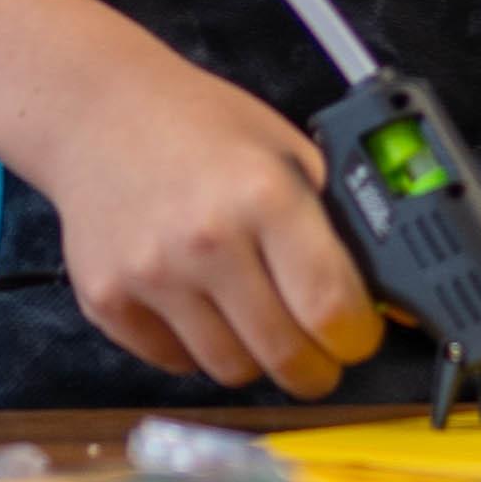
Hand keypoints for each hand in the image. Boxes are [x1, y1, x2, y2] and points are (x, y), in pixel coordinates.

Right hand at [43, 52, 381, 397]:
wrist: (100, 111)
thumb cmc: (199, 125)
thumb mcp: (287, 150)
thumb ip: (331, 220)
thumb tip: (380, 293)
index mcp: (265, 196)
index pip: (331, 307)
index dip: (357, 338)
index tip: (359, 339)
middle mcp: (207, 240)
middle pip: (285, 354)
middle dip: (317, 369)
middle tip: (322, 359)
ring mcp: (152, 275)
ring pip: (230, 369)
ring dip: (257, 360)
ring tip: (259, 324)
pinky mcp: (107, 299)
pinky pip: (175, 363)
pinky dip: (198, 350)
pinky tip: (203, 309)